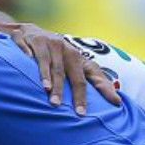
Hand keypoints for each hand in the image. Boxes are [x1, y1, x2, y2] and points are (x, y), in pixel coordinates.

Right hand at [6, 25, 120, 113]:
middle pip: (74, 75)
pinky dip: (33, 63)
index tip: (116, 104)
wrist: (28, 31)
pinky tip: (33, 73)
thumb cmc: (54, 53)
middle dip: (77, 94)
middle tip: (79, 113)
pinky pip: (34, 53)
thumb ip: (88, 79)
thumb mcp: (70, 63)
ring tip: (51, 96)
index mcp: (78, 57)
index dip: (106, 88)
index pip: (94, 74)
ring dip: (51, 81)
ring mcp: (50, 44)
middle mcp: (66, 49)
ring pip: (53, 67)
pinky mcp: (33, 40)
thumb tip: (116, 101)